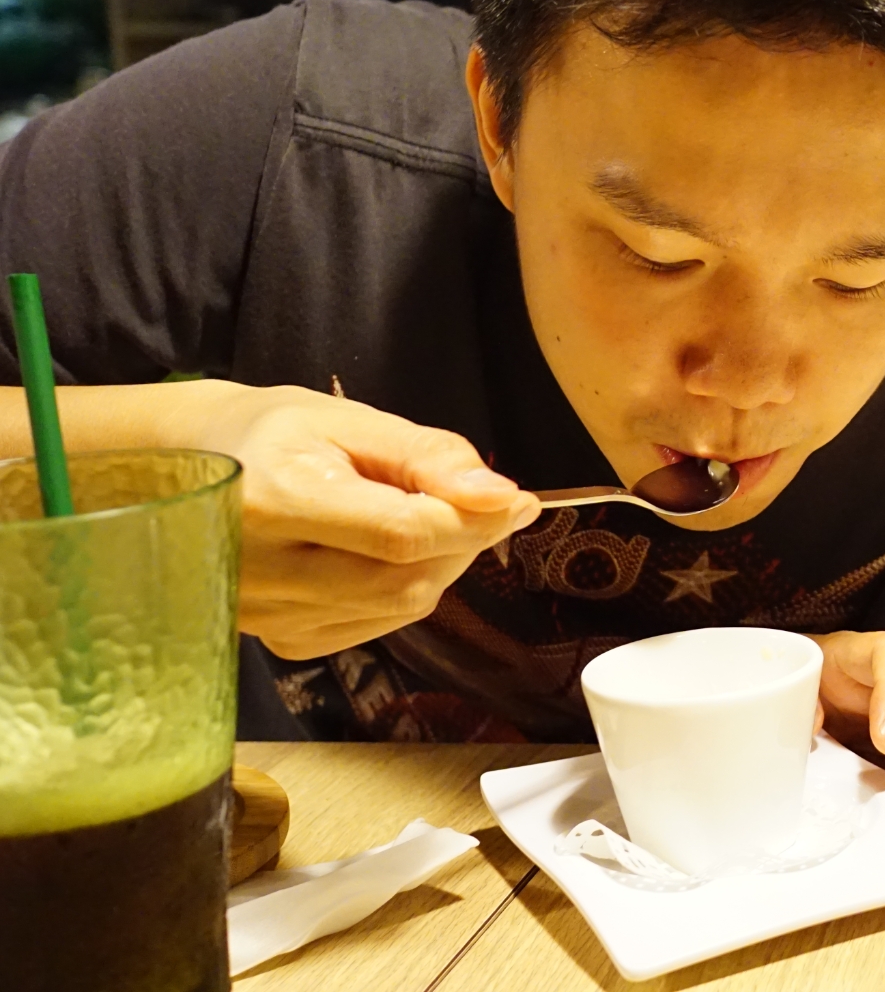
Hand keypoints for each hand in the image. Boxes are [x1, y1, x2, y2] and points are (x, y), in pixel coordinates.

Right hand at [186, 384, 540, 659]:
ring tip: (433, 521)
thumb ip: (429, 456)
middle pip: (404, 578)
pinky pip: (373, 624)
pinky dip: (405, 591)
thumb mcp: (351, 421)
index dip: (472, 521)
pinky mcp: (278, 640)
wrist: (188, 471)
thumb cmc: (276, 434)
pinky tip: (390, 555)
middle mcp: (259, 571)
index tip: (518, 500)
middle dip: (464, 543)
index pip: (400, 533)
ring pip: (396, 608)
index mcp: (274, 500)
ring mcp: (264, 616)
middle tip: (484, 505)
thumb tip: (501, 498)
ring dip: (440, 567)